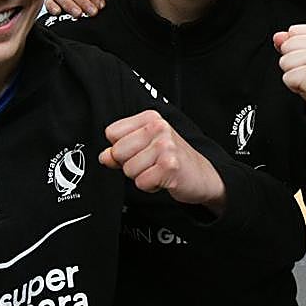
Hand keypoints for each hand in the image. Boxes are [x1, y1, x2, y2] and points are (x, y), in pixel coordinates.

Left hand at [99, 110, 225, 212]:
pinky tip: (164, 179)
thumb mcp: (145, 147)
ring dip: (141, 177)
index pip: (112, 133)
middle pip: (117, 152)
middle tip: (150, 163)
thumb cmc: (172, 159)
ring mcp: (165, 146)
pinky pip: (141, 182)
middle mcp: (159, 127)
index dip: (120, 148)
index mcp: (150, 118)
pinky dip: (150, 186)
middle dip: (129, 164)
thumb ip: (121, 150)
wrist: (202, 176)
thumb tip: (104, 156)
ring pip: (129, 170)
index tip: (139, 151)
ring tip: (158, 170)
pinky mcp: (170, 166)